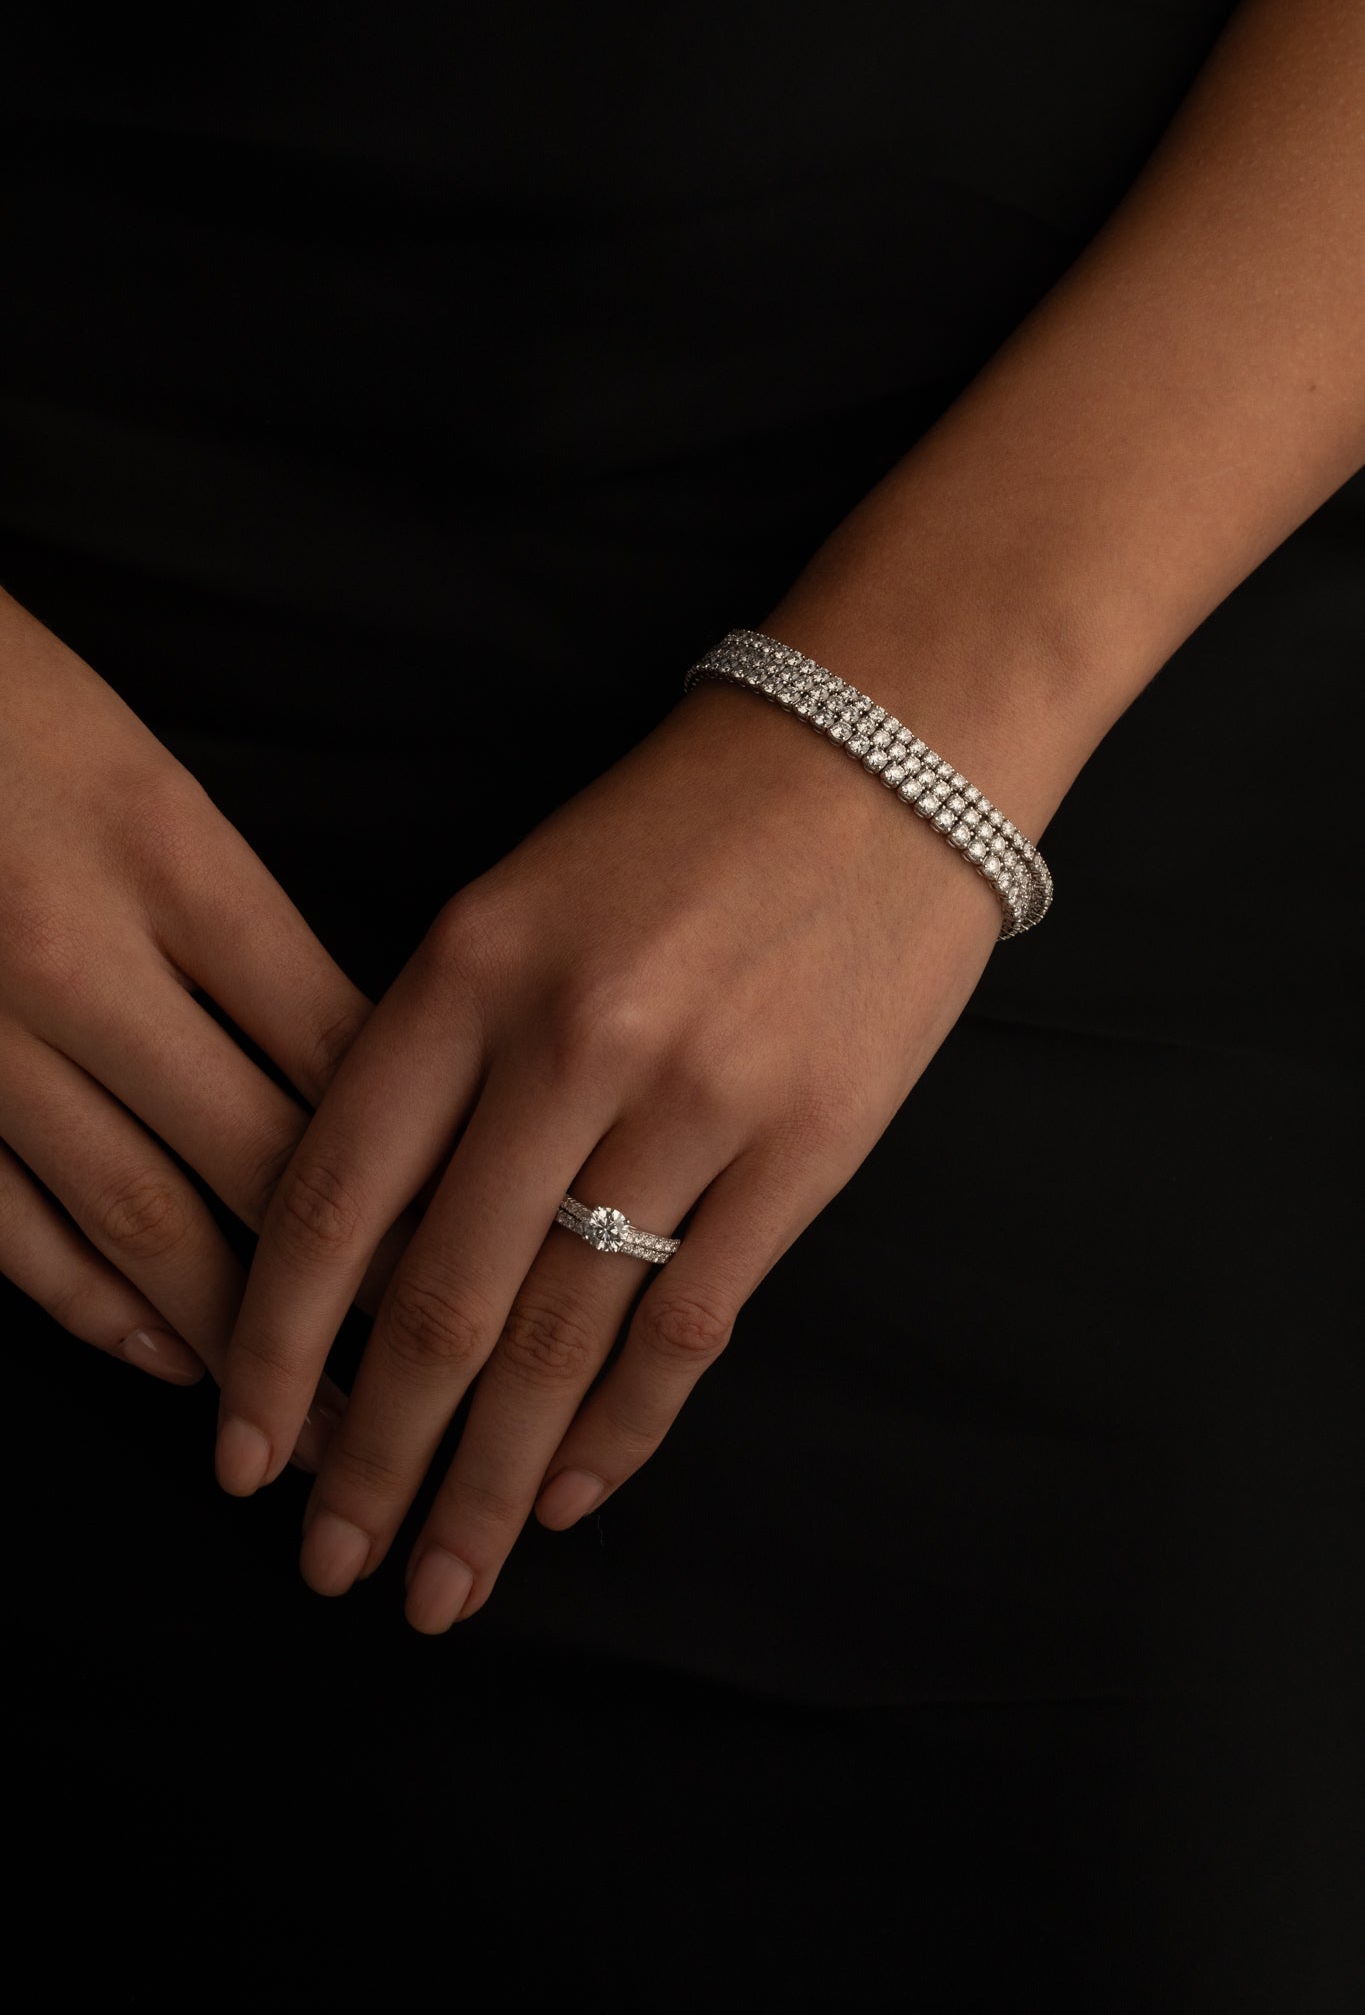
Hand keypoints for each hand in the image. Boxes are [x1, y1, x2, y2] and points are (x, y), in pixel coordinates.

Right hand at [0, 588, 411, 1449]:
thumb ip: (253, 927)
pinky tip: (168, 1357)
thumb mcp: (157, 788)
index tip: (502, 1264)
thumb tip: (373, 1070)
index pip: (338, 1054)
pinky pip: (12, 1227)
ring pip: (140, 1218)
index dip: (426, 1171)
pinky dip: (93, 1306)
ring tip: (323, 1434)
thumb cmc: (12, 713)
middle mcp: (86, 964)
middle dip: (360, 1295)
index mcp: (175, 868)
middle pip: (258, 1160)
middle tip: (443, 1395)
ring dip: (242, 1342)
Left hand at [219, 672, 1008, 1626]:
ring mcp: (694, 1102)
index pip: (329, 1197)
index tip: (240, 1450)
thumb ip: (436, 1063)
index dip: (272, 1344)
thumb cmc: (683, 829)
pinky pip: (691, 1329)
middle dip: (372, 1458)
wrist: (885, 751)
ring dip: (491, 1482)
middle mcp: (567, 1043)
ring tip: (444, 1581)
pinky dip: (621, 1431)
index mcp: (466, 969)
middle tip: (331, 1568)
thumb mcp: (515, 904)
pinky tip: (571, 1499)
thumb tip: (371, 1262)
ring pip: (559, 1340)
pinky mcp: (805, 1149)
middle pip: (436, 1302)